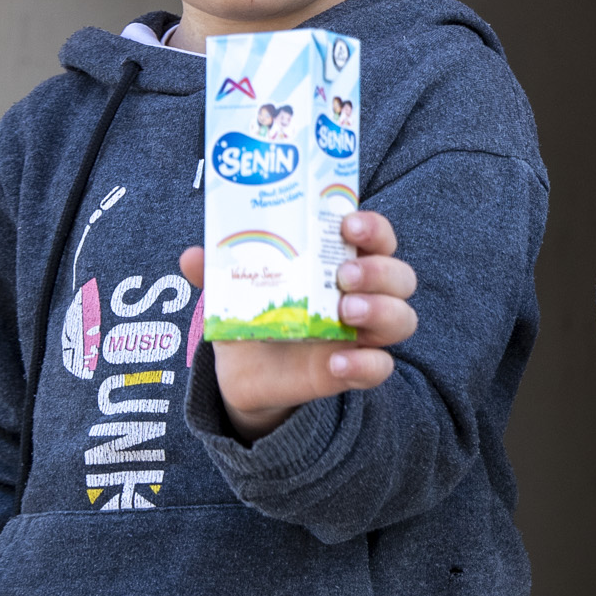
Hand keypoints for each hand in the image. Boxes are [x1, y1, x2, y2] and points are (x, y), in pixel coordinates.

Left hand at [177, 210, 415, 440]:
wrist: (247, 372)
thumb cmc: (254, 313)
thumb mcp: (234, 289)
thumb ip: (218, 271)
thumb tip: (192, 256)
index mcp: (341, 261)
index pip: (376, 236)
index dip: (373, 226)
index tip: (348, 223)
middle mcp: (363, 294)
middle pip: (400, 275)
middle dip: (378, 270)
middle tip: (343, 274)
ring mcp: (363, 334)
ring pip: (403, 318)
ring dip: (381, 309)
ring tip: (346, 311)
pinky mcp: (355, 370)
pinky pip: (380, 368)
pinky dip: (366, 364)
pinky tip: (337, 361)